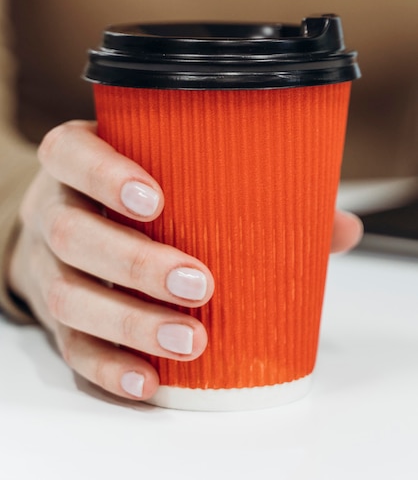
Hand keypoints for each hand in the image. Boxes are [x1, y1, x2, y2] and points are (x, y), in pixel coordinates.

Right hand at [8, 120, 361, 401]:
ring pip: (69, 297)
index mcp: (79, 165)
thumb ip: (251, 194)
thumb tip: (339, 228)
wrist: (72, 233)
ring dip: (130, 322)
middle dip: (134, 262)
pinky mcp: (56, 320)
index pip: (71, 155)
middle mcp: (55, 212)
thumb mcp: (170, 175)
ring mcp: (49, 268)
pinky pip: (71, 347)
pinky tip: (149, 378)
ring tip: (190, 339)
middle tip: (196, 283)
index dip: (103, 175)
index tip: (154, 199)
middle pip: (72, 234)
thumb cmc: (134, 201)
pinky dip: (110, 366)